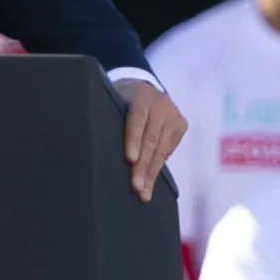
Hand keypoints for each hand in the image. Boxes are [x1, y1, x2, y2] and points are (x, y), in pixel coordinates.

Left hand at [121, 79, 184, 200]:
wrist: (144, 87)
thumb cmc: (121, 100)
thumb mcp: (114, 101)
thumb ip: (111, 120)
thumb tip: (97, 150)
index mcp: (141, 95)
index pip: (137, 120)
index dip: (133, 140)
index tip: (130, 160)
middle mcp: (161, 103)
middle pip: (151, 139)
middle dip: (143, 166)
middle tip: (137, 187)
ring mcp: (174, 114)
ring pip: (162, 149)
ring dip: (152, 173)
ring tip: (144, 193)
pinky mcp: (181, 124)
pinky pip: (169, 150)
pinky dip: (160, 165)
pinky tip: (153, 180)